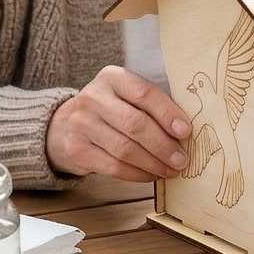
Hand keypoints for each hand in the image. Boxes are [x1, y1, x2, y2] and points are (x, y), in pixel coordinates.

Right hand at [47, 66, 190, 179]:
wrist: (67, 125)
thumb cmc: (113, 111)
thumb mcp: (130, 98)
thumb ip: (155, 108)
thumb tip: (187, 134)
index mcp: (112, 78)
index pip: (144, 93)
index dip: (168, 114)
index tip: (186, 132)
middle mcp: (93, 97)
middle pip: (136, 124)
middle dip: (164, 146)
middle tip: (182, 160)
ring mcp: (81, 123)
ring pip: (125, 149)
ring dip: (154, 164)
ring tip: (171, 171)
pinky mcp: (77, 148)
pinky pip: (114, 166)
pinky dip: (138, 174)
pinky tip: (151, 175)